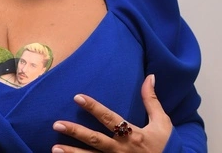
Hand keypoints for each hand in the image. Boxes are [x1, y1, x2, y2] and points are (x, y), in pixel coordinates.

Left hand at [51, 75, 171, 152]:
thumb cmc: (167, 145)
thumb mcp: (162, 122)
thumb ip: (151, 100)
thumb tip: (149, 76)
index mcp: (133, 134)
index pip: (109, 118)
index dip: (93, 107)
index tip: (77, 97)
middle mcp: (122, 149)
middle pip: (95, 140)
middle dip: (76, 132)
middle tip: (57, 124)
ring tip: (54, 147)